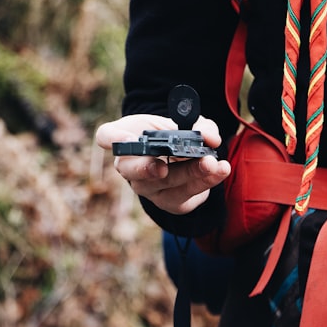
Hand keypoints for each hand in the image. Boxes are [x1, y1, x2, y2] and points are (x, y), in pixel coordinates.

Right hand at [95, 114, 230, 214]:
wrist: (186, 160)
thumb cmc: (176, 137)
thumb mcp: (187, 124)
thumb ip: (200, 127)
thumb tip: (211, 139)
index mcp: (128, 137)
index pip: (107, 135)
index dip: (113, 138)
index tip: (128, 138)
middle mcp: (131, 166)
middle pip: (130, 170)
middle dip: (146, 169)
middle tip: (162, 167)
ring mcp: (148, 187)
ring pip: (165, 184)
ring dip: (190, 173)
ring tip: (212, 162)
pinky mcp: (169, 202)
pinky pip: (186, 196)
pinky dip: (206, 182)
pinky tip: (219, 171)